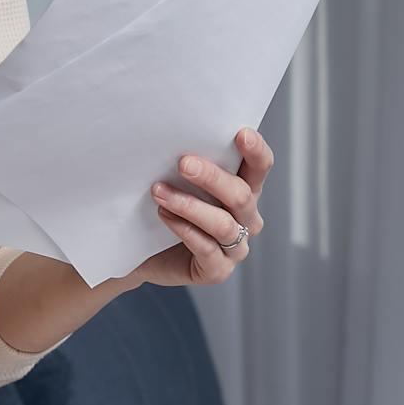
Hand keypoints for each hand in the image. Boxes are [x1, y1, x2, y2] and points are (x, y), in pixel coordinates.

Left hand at [113, 127, 273, 289]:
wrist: (143, 252)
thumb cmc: (166, 208)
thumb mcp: (180, 183)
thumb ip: (191, 165)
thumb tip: (178, 137)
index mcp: (245, 190)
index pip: (260, 167)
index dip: (256, 151)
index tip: (240, 133)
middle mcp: (247, 219)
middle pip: (240, 194)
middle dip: (212, 177)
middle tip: (183, 163)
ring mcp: (235, 248)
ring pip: (222, 223)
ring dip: (189, 205)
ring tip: (159, 192)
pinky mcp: (218, 270)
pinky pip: (205, 248)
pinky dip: (183, 228)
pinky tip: (164, 214)